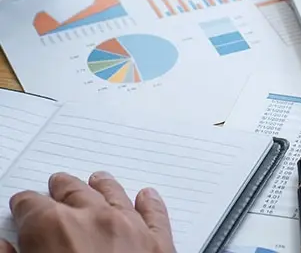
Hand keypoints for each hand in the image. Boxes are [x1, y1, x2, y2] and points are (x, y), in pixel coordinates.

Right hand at [0, 172, 174, 252]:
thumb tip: (0, 247)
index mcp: (54, 228)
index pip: (32, 206)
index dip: (24, 206)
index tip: (21, 205)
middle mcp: (95, 218)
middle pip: (75, 193)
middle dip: (62, 190)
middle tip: (56, 184)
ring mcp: (132, 228)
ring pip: (115, 195)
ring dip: (103, 187)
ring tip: (96, 180)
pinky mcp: (160, 244)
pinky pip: (155, 214)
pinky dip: (149, 203)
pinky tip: (146, 196)